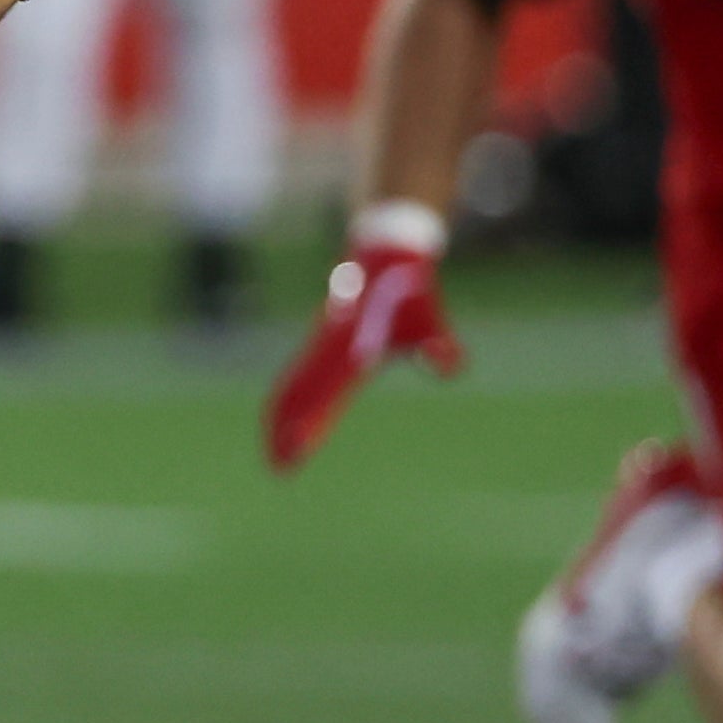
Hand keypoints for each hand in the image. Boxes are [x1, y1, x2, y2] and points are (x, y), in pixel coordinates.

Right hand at [263, 205, 461, 468]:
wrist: (384, 255)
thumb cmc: (410, 292)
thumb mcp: (429, 318)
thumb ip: (439, 344)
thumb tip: (448, 366)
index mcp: (348, 349)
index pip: (323, 394)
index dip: (309, 423)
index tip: (296, 450)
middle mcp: (325, 350)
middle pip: (297, 395)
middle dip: (284, 430)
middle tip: (277, 467)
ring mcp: (318, 348)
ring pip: (291, 388)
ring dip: (280, 419)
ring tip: (274, 453)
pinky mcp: (319, 348)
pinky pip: (295, 380)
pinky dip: (285, 402)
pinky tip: (281, 419)